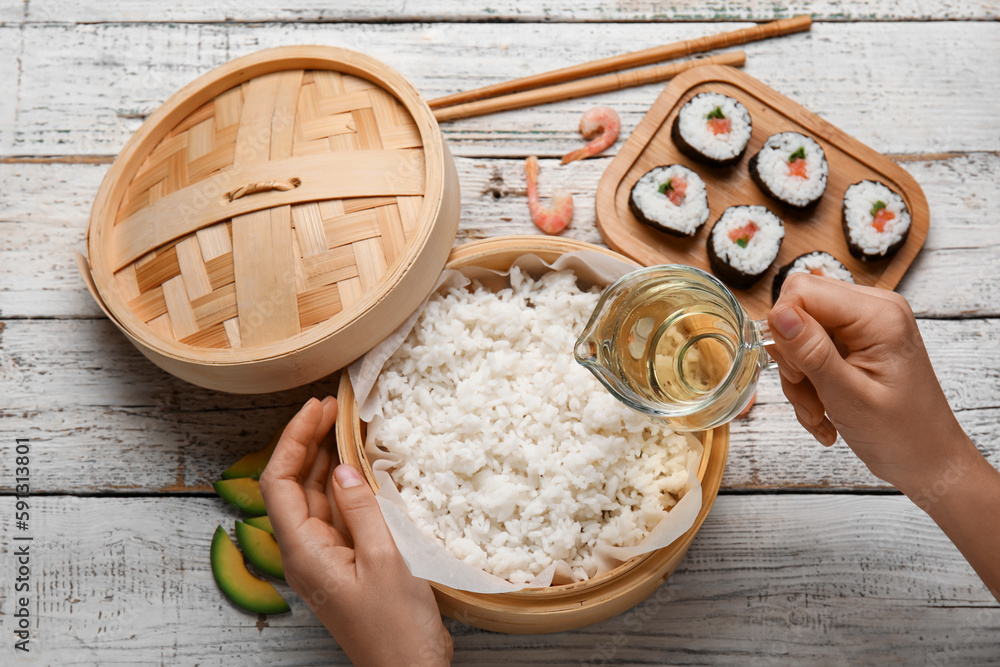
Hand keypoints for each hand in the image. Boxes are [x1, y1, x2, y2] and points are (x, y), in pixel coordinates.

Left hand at [259, 397, 452, 665]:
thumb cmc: (398, 628)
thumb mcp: (385, 560)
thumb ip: (361, 510)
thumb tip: (343, 467)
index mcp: (304, 553)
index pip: (278, 483)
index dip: (293, 439)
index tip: (317, 408)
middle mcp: (307, 553)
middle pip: (293, 486)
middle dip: (309, 442)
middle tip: (335, 407)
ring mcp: (326, 558)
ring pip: (316, 498)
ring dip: (328, 460)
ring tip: (349, 425)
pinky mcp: (346, 563)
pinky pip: (338, 515)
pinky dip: (347, 485)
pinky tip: (363, 467)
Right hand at [767, 274, 973, 493]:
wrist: (928, 461)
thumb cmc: (902, 435)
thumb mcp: (848, 396)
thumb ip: (811, 351)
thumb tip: (778, 314)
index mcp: (879, 315)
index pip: (803, 290)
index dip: (784, 329)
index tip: (796, 372)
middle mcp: (874, 310)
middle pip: (798, 311)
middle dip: (792, 358)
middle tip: (808, 394)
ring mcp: (865, 325)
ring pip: (799, 334)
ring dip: (800, 378)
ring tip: (819, 411)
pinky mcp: (858, 341)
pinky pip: (812, 349)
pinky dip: (809, 383)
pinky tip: (824, 411)